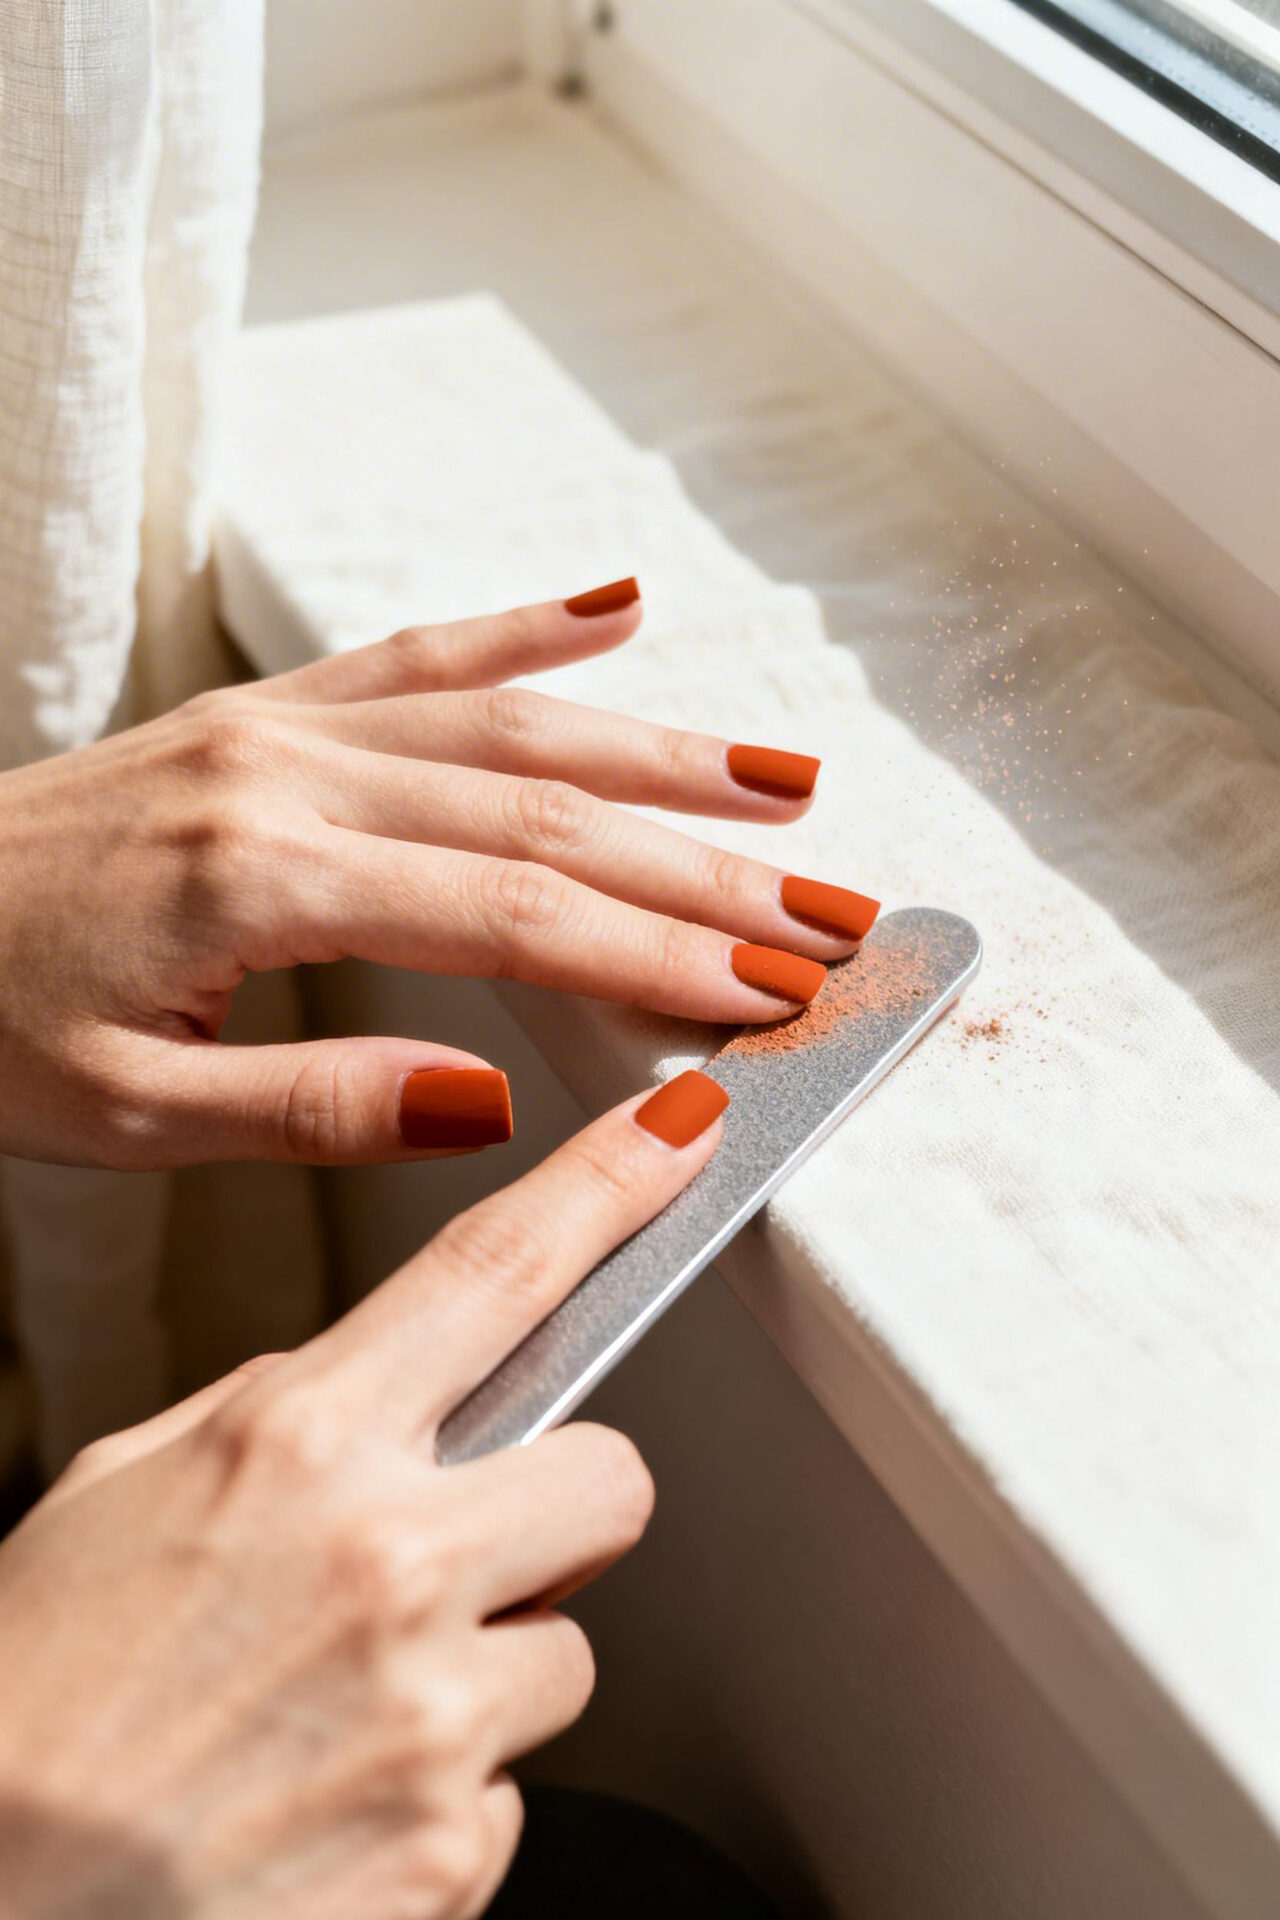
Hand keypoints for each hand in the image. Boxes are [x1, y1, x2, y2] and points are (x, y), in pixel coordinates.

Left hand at [0, 582, 875, 1169]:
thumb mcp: (125, 1113)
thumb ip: (314, 1105)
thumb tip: (493, 1099)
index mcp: (259, 875)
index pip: (512, 908)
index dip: (658, 951)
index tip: (769, 991)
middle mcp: (286, 770)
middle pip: (543, 807)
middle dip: (706, 866)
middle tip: (830, 912)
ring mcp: (278, 723)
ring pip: (506, 719)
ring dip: (660, 748)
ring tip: (786, 782)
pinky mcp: (264, 709)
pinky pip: (416, 652)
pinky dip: (526, 628)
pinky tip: (616, 609)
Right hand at [0, 1081, 726, 1919]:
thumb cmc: (31, 1702)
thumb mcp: (126, 1492)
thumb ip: (272, 1416)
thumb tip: (371, 1395)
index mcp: (300, 1444)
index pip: (498, 1271)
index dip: (609, 1185)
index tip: (677, 1135)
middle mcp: (387, 1561)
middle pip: (612, 1477)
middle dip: (556, 1508)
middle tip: (461, 1552)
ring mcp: (432, 1711)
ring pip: (566, 1647)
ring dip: (485, 1667)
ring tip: (346, 1709)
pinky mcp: (452, 1848)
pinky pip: (511, 1786)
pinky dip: (442, 1793)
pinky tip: (336, 1798)